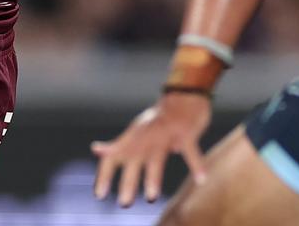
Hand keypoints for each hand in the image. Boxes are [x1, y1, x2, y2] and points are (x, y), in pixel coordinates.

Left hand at [91, 92, 211, 206]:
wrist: (183, 95)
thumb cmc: (158, 119)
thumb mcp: (135, 131)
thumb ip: (118, 144)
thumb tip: (96, 150)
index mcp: (134, 138)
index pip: (114, 156)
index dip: (105, 174)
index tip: (99, 195)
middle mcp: (146, 137)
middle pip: (133, 161)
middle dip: (128, 182)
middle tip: (124, 203)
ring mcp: (166, 134)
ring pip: (157, 158)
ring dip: (153, 177)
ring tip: (150, 197)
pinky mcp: (186, 133)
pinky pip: (190, 151)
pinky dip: (196, 164)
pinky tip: (201, 179)